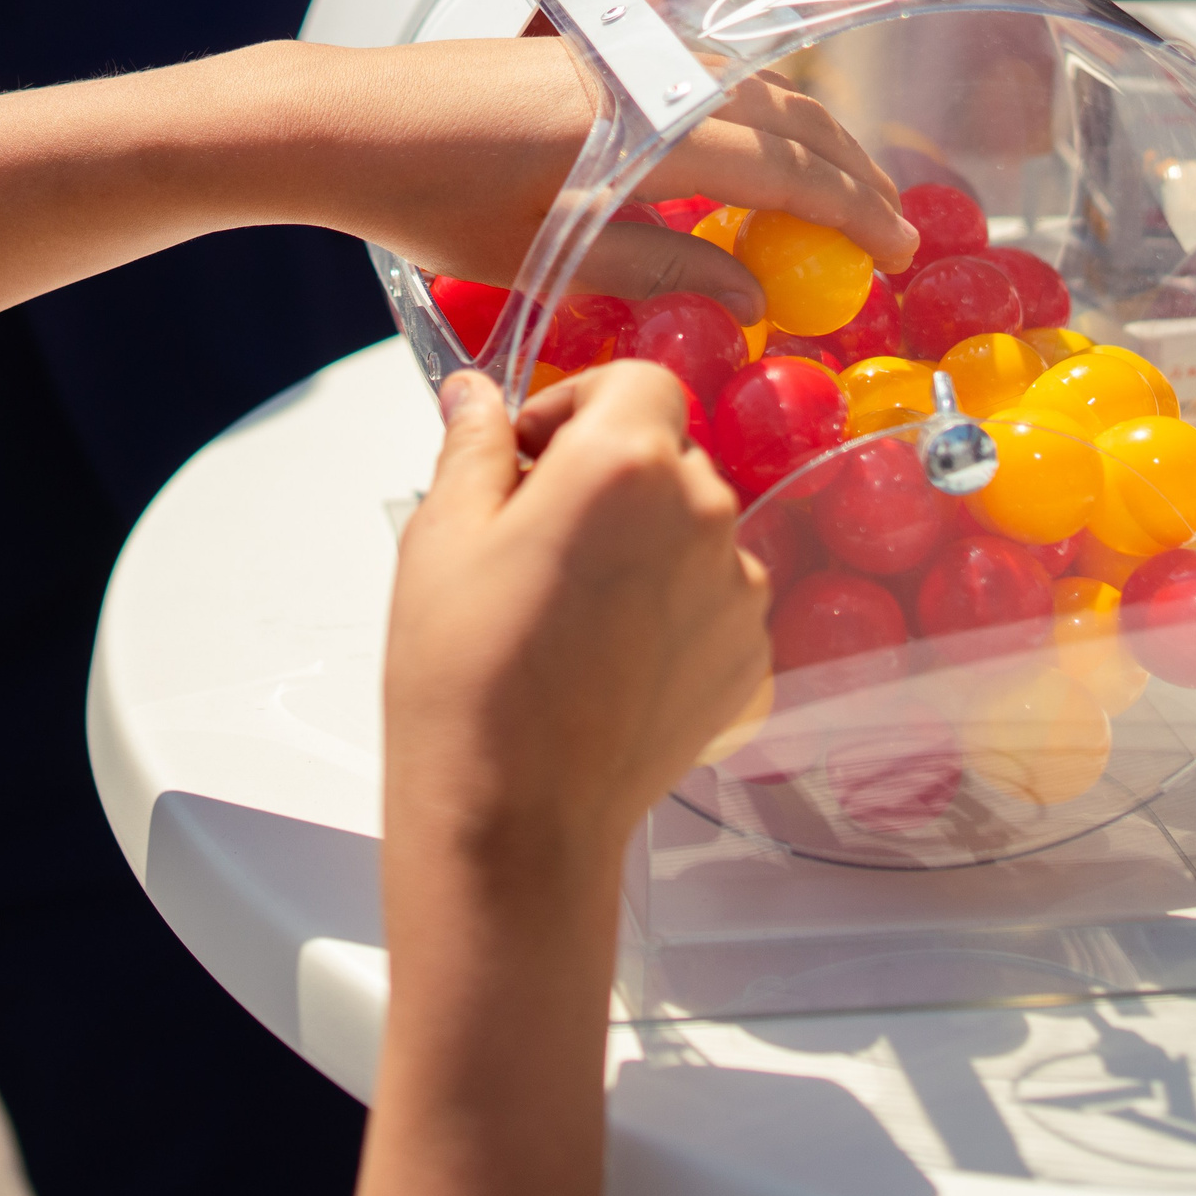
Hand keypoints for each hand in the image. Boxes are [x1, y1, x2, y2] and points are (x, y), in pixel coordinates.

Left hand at [297, 38, 916, 318]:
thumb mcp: (549, 257)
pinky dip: (756, 122)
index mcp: (651, 129)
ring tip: (844, 198)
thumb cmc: (430, 198)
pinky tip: (755, 162)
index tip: (900, 253)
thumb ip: (659, 268)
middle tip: (894, 231)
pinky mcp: (598, 56)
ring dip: (810, 143)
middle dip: (852, 174)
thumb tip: (750, 295)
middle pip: (789, 118)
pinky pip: (707, 85)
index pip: (789, 168)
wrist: (343, 120)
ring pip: (752, 95)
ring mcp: (626, 58)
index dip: (854, 212)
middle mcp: (653, 77)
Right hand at [388, 362, 768, 859]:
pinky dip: (673, 613)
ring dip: (646, 545)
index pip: (638, 379)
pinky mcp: (753, 658)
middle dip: (608, 476)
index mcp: (625, 463)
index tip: (535, 448)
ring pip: (695, 530)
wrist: (517, 817)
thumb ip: (475, 445)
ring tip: (572, 611)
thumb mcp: (442, 536)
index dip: (581, 402)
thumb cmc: (466, 678)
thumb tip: (476, 394)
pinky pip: (715, 602)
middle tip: (537, 536)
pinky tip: (609, 658)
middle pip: (668, 455)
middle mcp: (704, 514)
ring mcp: (739, 591)